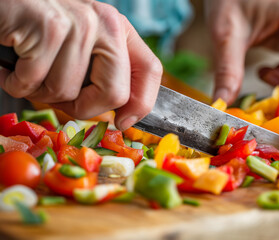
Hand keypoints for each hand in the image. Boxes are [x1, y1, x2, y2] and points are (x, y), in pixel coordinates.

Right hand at [0, 0, 161, 129]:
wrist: (4, 1)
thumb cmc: (39, 30)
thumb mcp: (83, 47)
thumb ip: (105, 73)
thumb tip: (124, 117)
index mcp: (118, 29)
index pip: (150, 70)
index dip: (141, 104)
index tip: (123, 122)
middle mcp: (106, 23)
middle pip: (115, 94)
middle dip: (82, 108)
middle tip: (58, 94)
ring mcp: (79, 24)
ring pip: (67, 92)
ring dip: (39, 92)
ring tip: (29, 69)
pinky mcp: (48, 27)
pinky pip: (34, 82)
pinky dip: (16, 83)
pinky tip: (12, 65)